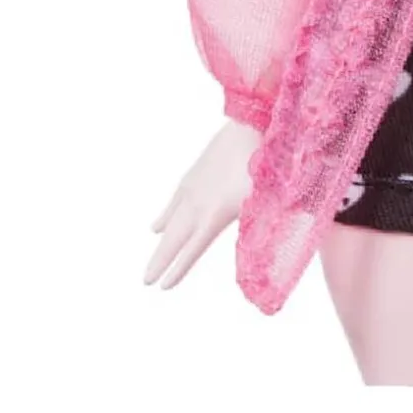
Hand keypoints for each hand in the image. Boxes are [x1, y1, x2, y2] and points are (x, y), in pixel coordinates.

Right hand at [144, 119, 261, 289]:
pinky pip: (173, 202)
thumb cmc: (263, 163)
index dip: (178, 269)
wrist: (249, 125)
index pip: (192, 250)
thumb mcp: (266, 200)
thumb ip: (258, 227)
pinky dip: (164, 216)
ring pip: (170, 222)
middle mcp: (198, 205)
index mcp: (215, 215)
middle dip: (161, 261)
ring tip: (151, 264)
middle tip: (146, 281)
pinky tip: (155, 226)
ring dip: (161, 243)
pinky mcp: (193, 174)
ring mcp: (192, 188)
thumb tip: (259, 253)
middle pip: (174, 240)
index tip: (164, 287)